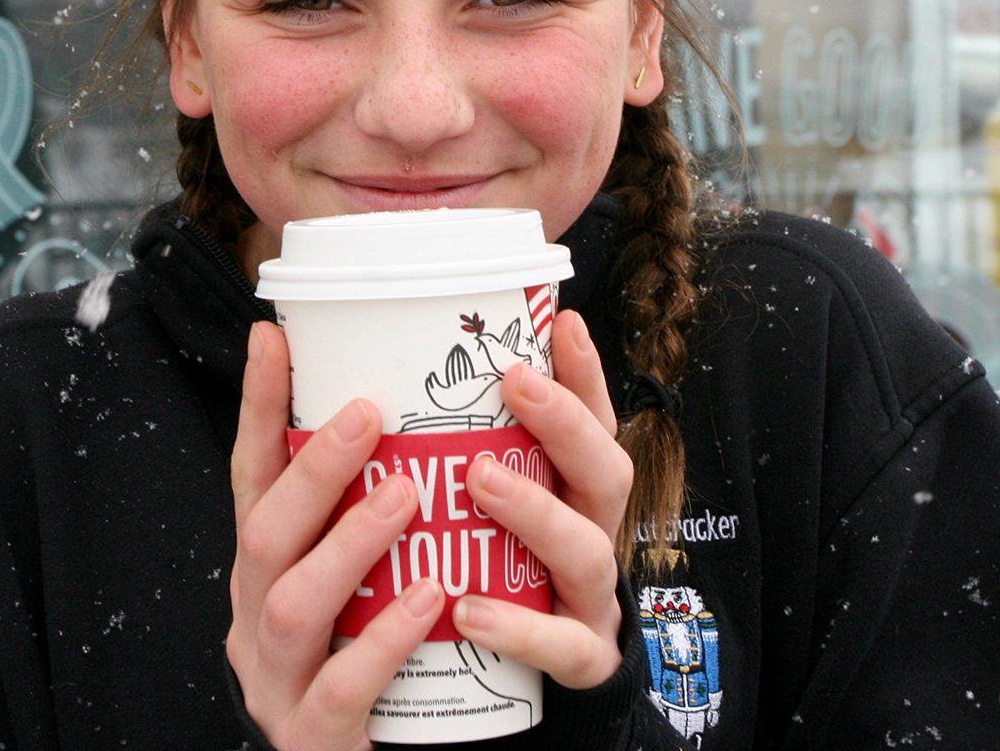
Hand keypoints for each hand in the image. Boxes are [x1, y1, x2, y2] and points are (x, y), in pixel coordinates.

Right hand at [226, 321, 443, 750]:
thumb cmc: (351, 646)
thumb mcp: (341, 571)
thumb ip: (357, 508)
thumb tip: (403, 408)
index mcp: (265, 563)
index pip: (251, 474)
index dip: (256, 406)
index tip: (272, 336)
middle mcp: (255, 611)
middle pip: (266, 530)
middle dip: (314, 468)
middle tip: (369, 413)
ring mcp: (276, 676)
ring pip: (293, 604)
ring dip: (348, 542)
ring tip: (406, 495)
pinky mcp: (312, 735)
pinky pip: (342, 688)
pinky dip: (383, 639)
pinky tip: (430, 599)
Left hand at [453, 309, 631, 688]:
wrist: (531, 677)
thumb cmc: (497, 564)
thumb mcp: (485, 498)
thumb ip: (458, 446)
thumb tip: (392, 370)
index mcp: (573, 487)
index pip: (593, 420)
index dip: (584, 373)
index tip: (562, 323)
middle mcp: (591, 531)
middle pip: (606, 472)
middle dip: (566, 424)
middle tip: (516, 382)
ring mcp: (588, 598)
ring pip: (587, 551)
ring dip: (536, 511)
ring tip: (479, 479)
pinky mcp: (578, 660)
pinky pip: (562, 648)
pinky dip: (518, 627)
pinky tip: (468, 608)